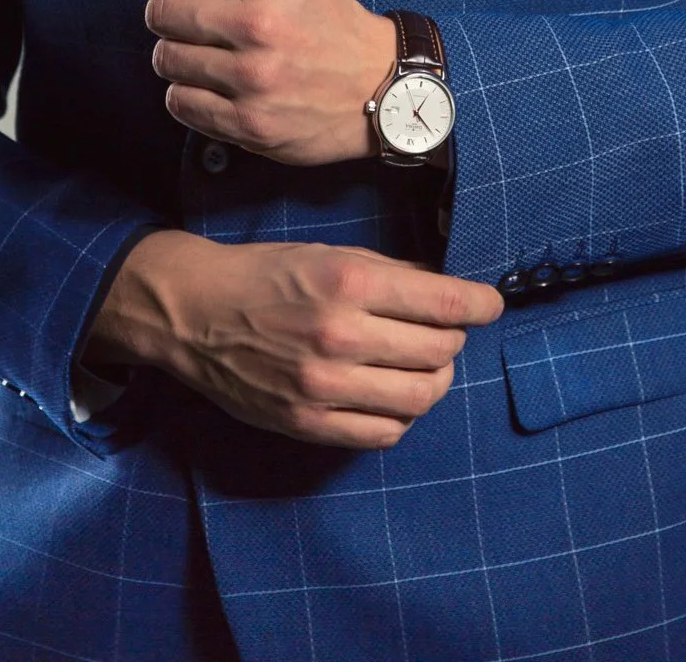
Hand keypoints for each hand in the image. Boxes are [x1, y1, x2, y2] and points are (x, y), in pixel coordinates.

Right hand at [85, 229, 503, 449]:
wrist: (195, 312)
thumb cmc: (266, 274)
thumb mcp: (330, 253)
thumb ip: (390, 274)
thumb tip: (446, 292)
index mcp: (350, 282)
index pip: (444, 303)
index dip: (480, 305)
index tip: (491, 305)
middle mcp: (341, 335)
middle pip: (440, 352)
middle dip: (454, 340)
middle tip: (447, 331)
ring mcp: (324, 387)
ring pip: (420, 397)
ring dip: (435, 380)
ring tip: (424, 366)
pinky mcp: (307, 424)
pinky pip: (383, 433)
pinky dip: (401, 415)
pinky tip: (393, 394)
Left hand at [122, 0, 397, 165]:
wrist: (378, 83)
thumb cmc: (318, 15)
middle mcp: (259, 24)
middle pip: (159, 12)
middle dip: (171, 14)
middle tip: (204, 21)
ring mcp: (254, 79)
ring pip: (164, 59)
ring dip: (180, 56)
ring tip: (215, 54)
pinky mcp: (249, 125)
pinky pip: (178, 103)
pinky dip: (191, 94)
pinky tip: (221, 85)